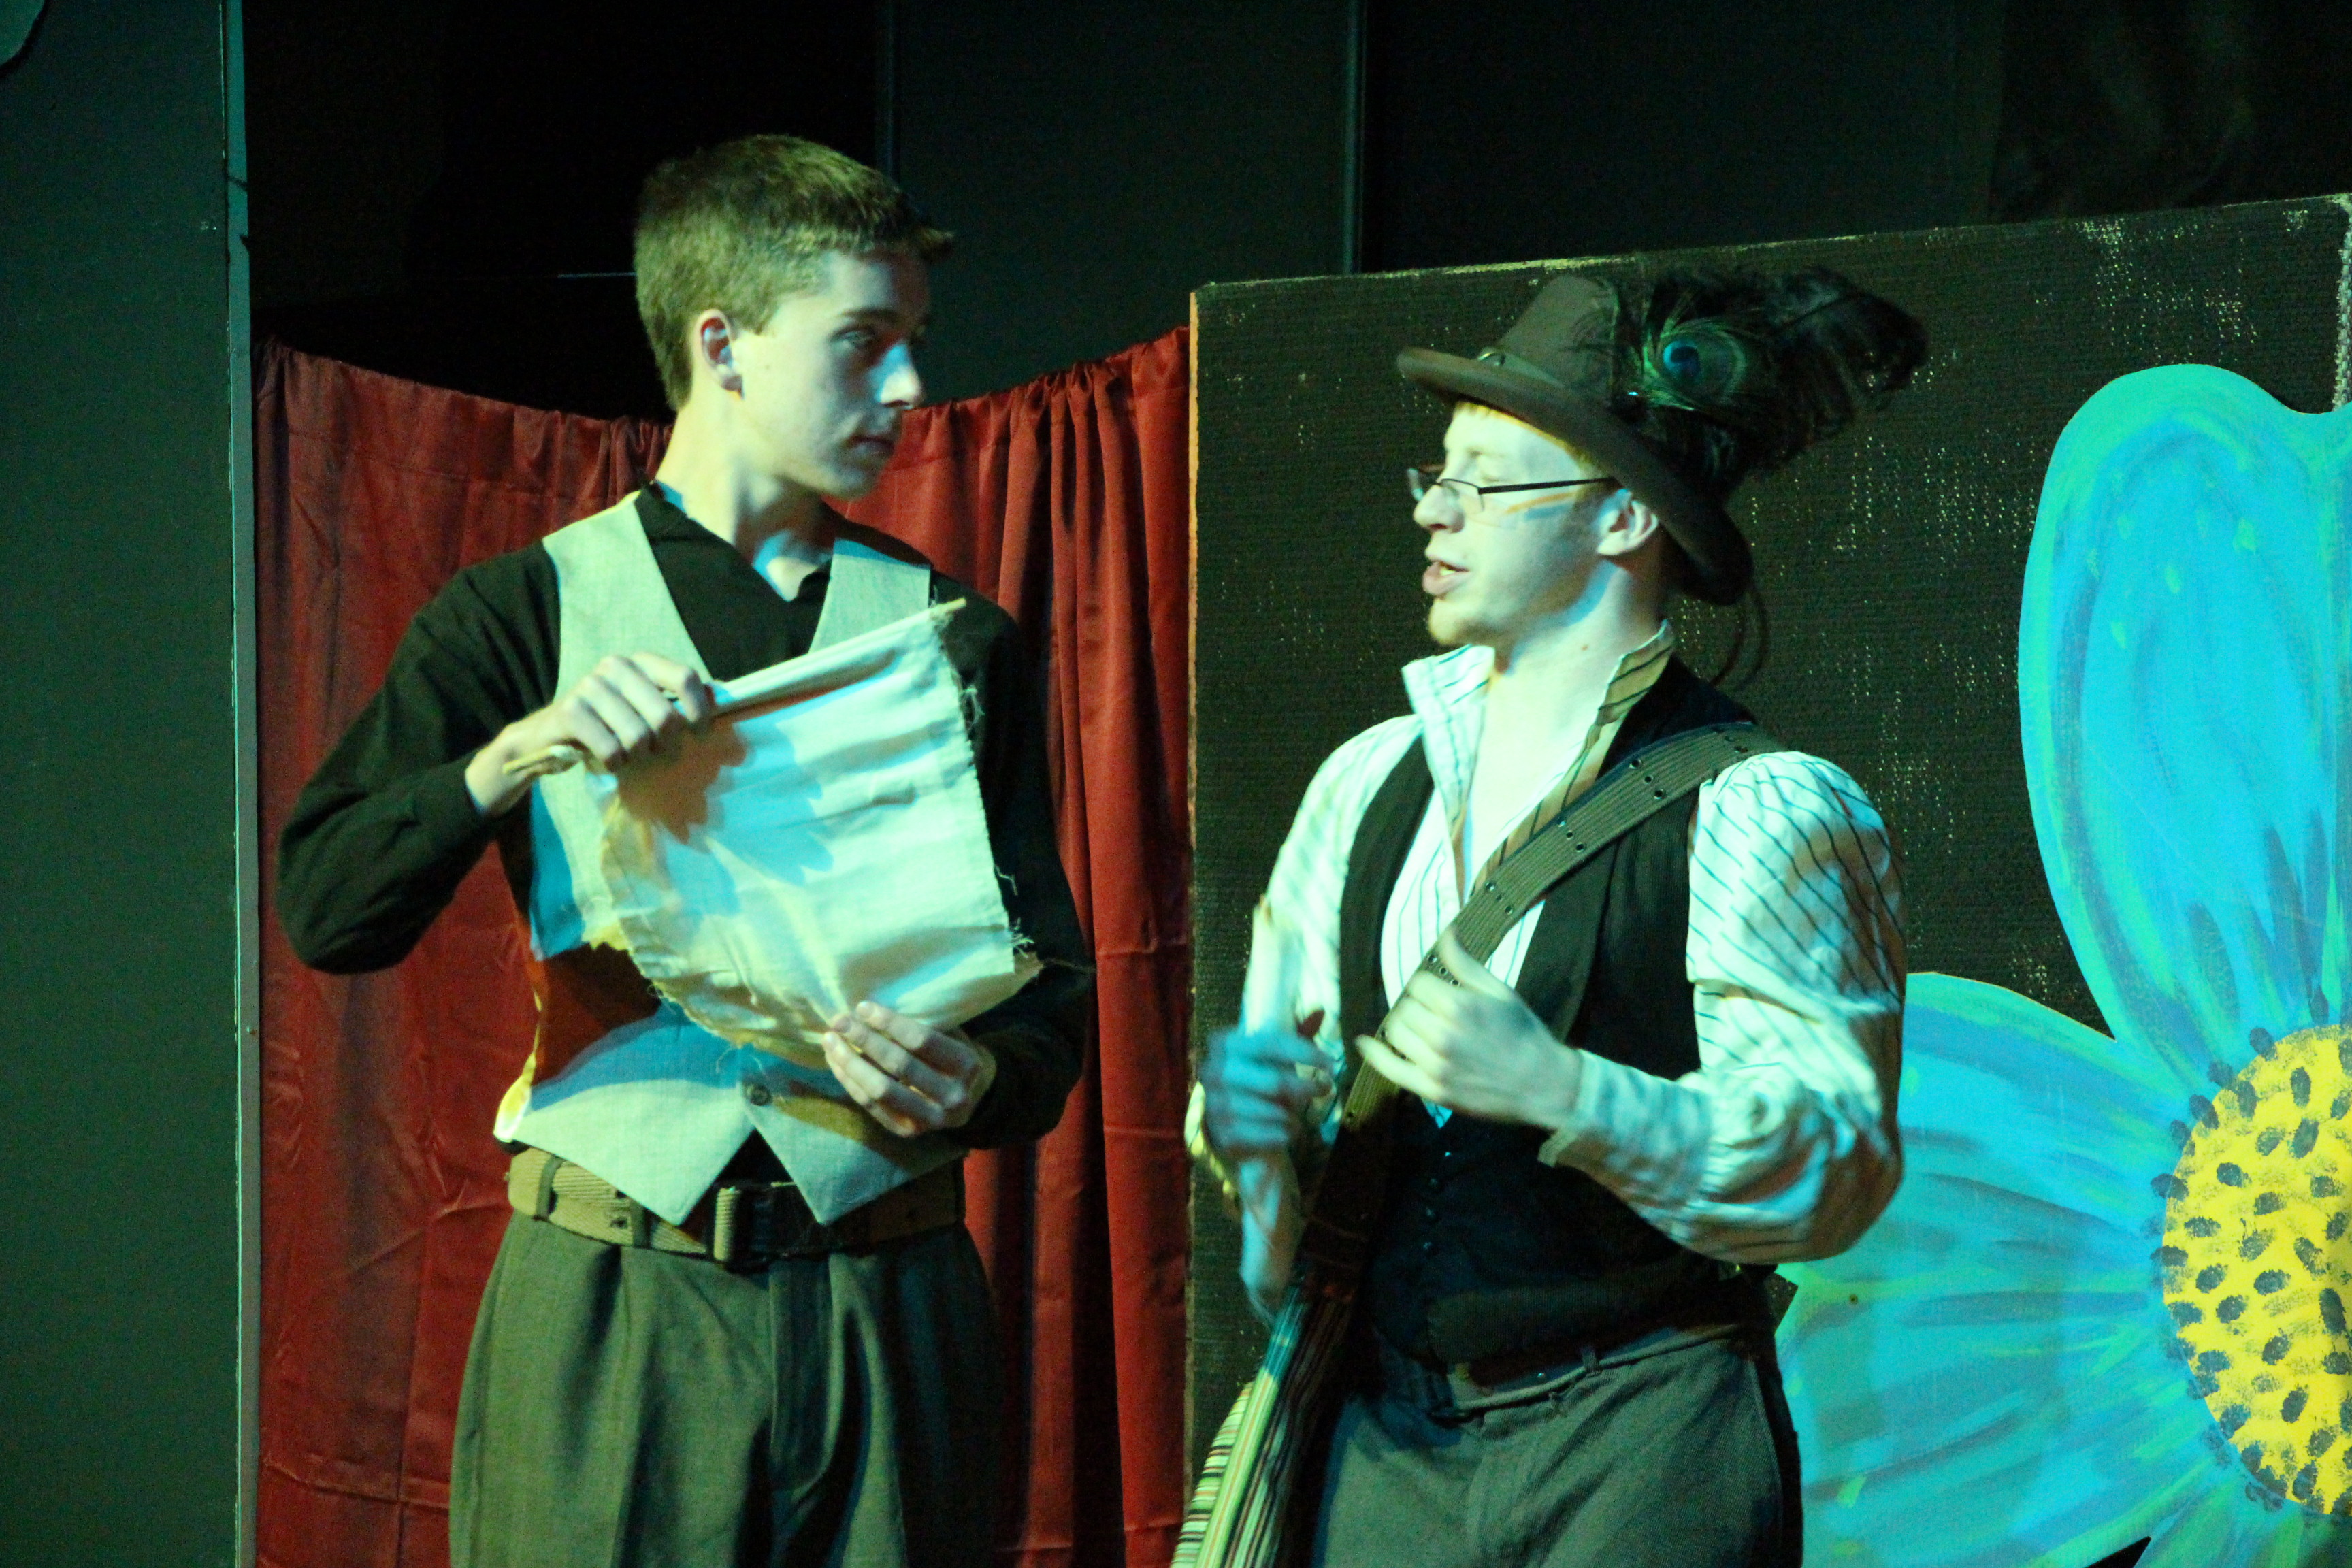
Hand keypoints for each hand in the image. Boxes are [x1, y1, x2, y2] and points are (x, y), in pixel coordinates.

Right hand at [466, 652, 714, 814]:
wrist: (548, 736)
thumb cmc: (609, 724)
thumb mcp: (645, 708)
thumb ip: (680, 700)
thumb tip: (720, 692)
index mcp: (640, 662)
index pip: (685, 677)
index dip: (699, 710)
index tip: (699, 734)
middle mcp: (616, 665)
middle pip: (665, 716)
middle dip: (667, 745)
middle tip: (656, 753)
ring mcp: (590, 686)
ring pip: (639, 737)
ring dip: (637, 756)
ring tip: (627, 754)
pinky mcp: (570, 711)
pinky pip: (612, 750)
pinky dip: (615, 763)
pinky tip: (607, 759)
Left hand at [822, 1001, 995, 1137]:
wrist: (969, 1100)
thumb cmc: (952, 1056)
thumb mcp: (951, 1035)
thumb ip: (923, 1023)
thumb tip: (872, 1009)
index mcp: (967, 1065)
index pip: (922, 1041)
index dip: (890, 1023)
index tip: (862, 1007)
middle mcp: (952, 1096)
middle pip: (899, 1065)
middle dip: (864, 1039)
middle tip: (839, 1020)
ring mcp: (929, 1119)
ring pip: (880, 1090)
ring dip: (849, 1063)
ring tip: (830, 1040)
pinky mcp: (906, 1131)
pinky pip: (870, 1105)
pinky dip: (849, 1081)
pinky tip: (835, 1060)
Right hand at [1199, 1011, 1331, 1162]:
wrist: (1224, 1118)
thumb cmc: (1255, 1077)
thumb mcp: (1271, 1053)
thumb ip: (1295, 1035)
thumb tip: (1321, 1011)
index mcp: (1225, 1043)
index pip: (1272, 1044)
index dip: (1306, 1053)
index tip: (1331, 1063)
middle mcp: (1214, 1071)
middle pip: (1275, 1082)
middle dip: (1305, 1088)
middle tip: (1323, 1090)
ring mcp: (1215, 1104)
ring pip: (1273, 1112)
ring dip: (1292, 1115)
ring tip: (1294, 1113)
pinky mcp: (1222, 1133)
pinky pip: (1267, 1135)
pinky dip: (1283, 1134)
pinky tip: (1285, 1130)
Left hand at [1356, 929, 1581, 1128]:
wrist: (1542, 1083)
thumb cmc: (1523, 1033)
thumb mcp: (1499, 991)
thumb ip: (1465, 964)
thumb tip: (1445, 932)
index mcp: (1459, 1006)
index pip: (1418, 983)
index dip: (1428, 986)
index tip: (1440, 993)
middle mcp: (1443, 1035)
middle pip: (1404, 1007)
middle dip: (1417, 1006)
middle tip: (1435, 1013)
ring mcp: (1435, 1065)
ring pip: (1395, 1034)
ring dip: (1404, 1027)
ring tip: (1421, 1029)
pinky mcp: (1432, 1089)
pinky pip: (1392, 1070)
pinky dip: (1374, 1055)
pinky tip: (1364, 1043)